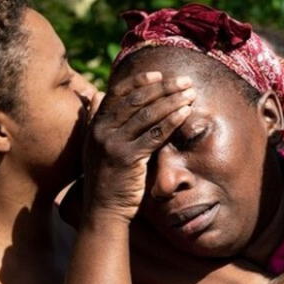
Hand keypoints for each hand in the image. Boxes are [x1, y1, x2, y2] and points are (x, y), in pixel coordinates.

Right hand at [83, 72, 195, 223]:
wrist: (102, 209)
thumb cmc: (105, 178)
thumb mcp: (94, 145)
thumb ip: (95, 119)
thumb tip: (95, 93)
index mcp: (95, 124)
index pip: (119, 93)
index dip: (140, 81)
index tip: (160, 74)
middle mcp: (102, 130)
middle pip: (137, 100)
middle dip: (164, 88)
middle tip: (184, 81)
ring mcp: (113, 144)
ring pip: (148, 114)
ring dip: (172, 101)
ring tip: (190, 93)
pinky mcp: (127, 158)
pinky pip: (154, 134)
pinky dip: (172, 121)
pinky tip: (186, 113)